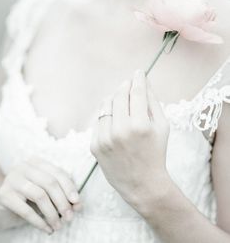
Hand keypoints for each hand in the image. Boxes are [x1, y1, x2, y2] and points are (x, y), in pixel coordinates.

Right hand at [0, 156, 80, 233]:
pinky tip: (47, 229)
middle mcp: (24, 167)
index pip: (57, 173)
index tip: (77, 202)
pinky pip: (26, 210)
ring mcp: (12, 179)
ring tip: (58, 225)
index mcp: (37, 162)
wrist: (2, 207)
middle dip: (62, 202)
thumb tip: (78, 205)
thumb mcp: (47, 194)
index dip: (69, 188)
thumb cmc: (28, 198)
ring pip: (40, 195)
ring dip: (52, 213)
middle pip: (50, 183)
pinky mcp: (4, 195)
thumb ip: (63, 195)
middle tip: (70, 217)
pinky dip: (39, 222)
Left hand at [90, 69, 169, 213]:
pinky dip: (107, 115)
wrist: (142, 184)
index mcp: (140, 125)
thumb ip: (153, 101)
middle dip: (125, 86)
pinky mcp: (94, 145)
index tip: (138, 72)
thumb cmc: (156, 153)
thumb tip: (144, 81)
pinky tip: (115, 120)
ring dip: (114, 98)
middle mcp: (120, 130)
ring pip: (105, 104)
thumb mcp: (162, 127)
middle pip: (119, 95)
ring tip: (122, 102)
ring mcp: (104, 138)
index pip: (137, 92)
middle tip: (129, 84)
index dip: (138, 79)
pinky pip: (99, 120)